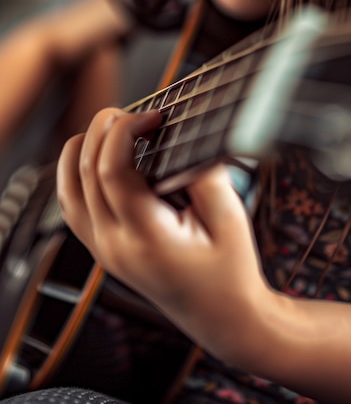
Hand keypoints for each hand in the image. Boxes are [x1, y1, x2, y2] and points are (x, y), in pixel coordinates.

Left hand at [57, 107, 267, 359]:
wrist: (223, 317)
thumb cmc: (230, 272)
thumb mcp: (229, 217)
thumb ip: (204, 173)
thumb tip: (182, 137)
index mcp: (146, 237)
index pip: (112, 170)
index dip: (126, 130)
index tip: (153, 116)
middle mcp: (115, 245)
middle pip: (84, 172)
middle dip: (103, 130)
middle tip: (133, 114)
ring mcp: (104, 251)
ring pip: (68, 190)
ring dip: (81, 151)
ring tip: (110, 130)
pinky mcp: (104, 251)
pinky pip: (72, 208)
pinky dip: (76, 176)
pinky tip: (96, 160)